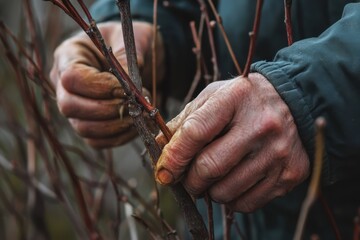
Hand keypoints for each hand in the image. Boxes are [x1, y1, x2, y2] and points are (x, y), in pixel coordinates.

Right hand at [50, 21, 163, 147]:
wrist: (138, 57)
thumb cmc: (131, 42)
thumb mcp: (130, 40)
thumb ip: (125, 60)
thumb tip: (125, 88)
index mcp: (69, 55)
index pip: (71, 78)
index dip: (99, 87)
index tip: (125, 88)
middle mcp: (64, 84)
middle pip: (69, 107)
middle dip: (106, 109)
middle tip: (133, 104)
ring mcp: (76, 107)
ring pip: (83, 128)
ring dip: (115, 125)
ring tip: (139, 112)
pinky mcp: (89, 124)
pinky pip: (97, 141)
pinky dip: (119, 137)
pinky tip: (137, 124)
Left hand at [155, 73, 309, 211]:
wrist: (294, 103)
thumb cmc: (244, 101)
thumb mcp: (213, 97)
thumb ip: (185, 120)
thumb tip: (160, 148)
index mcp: (235, 98)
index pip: (195, 132)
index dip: (174, 156)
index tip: (164, 171)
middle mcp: (261, 126)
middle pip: (209, 167)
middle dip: (189, 180)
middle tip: (186, 177)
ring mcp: (277, 152)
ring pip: (225, 191)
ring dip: (208, 191)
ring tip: (211, 178)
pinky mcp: (289, 174)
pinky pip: (247, 203)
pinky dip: (230, 200)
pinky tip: (231, 182)